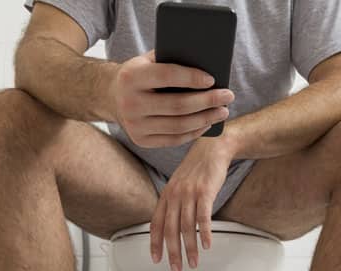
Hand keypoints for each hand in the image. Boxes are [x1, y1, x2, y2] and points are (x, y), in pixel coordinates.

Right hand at [111, 49, 234, 147]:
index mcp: (132, 77)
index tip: (213, 79)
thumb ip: (171, 59)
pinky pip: (174, 139)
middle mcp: (130, 103)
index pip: (167, 76)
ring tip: (223, 111)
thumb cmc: (141, 74)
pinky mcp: (141, 141)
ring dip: (206, 119)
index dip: (192, 78)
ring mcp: (135, 126)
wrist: (113, 97)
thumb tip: (207, 63)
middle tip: (228, 96)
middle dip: (207, 101)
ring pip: (179, 125)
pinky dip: (194, 132)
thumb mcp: (149, 60)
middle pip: (178, 105)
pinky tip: (208, 123)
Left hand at [149, 136, 236, 270]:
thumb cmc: (198, 168)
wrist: (213, 147)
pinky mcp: (205, 192)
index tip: (157, 259)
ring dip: (190, 248)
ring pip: (187, 227)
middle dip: (173, 253)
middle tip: (176, 269)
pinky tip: (206, 245)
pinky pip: (203, 217)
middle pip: (170, 230)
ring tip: (193, 262)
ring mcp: (189, 193)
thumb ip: (174, 203)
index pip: (156, 224)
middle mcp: (174, 195)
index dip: (155, 243)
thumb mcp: (179, 184)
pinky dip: (205, 233)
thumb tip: (171, 224)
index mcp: (166, 195)